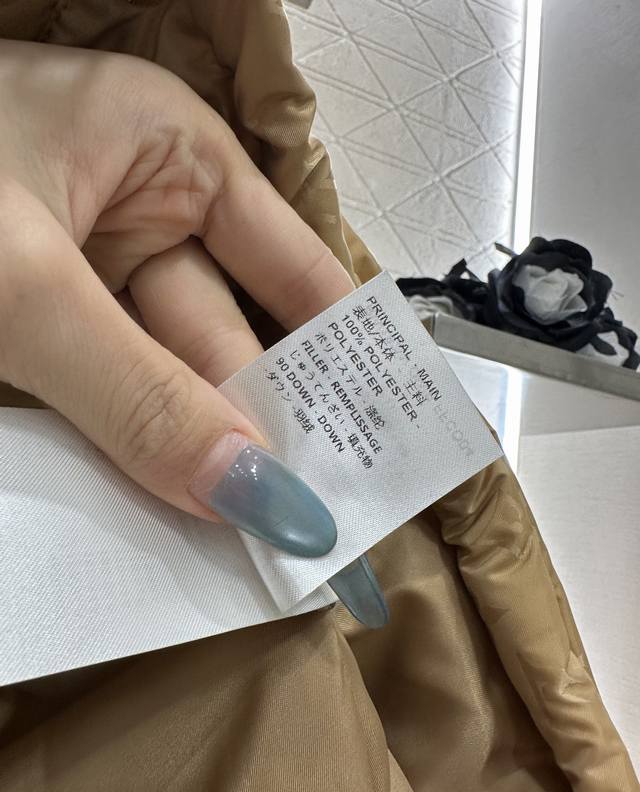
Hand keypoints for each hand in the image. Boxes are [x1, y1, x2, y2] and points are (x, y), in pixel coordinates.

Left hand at [0, 40, 352, 555]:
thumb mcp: (24, 283)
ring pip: (167, 385)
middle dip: (266, 431)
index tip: (389, 434)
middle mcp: (139, 213)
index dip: (343, 350)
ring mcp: (86, 281)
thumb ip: (140, 393)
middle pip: (227, 341)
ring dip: (198, 458)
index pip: (292, 264)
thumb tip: (257, 494)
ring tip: (261, 541)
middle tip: (321, 525)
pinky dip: (134, 459)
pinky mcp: (38, 336)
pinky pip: (109, 407)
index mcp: (167, 152)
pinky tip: (173, 517)